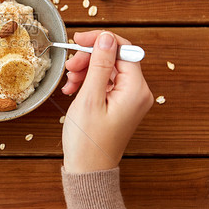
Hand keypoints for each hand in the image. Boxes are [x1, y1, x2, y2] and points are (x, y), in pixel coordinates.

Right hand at [61, 31, 152, 172]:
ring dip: (86, 70)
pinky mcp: (120, 104)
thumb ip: (99, 65)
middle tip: (71, 66)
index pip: (124, 49)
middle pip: (115, 58)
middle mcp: (138, 92)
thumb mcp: (90, 98)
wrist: (88, 169)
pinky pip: (105, 82)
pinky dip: (88, 81)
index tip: (80, 40)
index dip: (101, 41)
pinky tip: (73, 89)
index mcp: (136, 90)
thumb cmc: (88, 140)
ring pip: (108, 69)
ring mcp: (129, 99)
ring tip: (70, 82)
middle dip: (90, 58)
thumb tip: (106, 38)